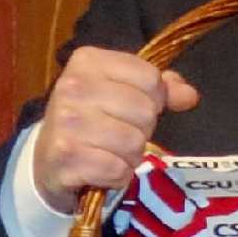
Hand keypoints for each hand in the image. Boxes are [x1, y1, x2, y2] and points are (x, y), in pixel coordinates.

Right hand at [32, 47, 199, 207]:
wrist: (48, 158)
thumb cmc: (92, 120)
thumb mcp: (121, 93)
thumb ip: (159, 89)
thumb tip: (189, 95)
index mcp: (88, 61)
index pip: (150, 78)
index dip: (153, 98)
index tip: (131, 107)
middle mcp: (72, 86)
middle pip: (145, 111)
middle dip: (141, 129)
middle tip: (117, 133)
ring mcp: (66, 121)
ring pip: (134, 142)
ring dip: (129, 155)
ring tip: (108, 151)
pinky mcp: (65, 156)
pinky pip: (118, 169)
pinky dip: (117, 175)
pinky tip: (100, 168)